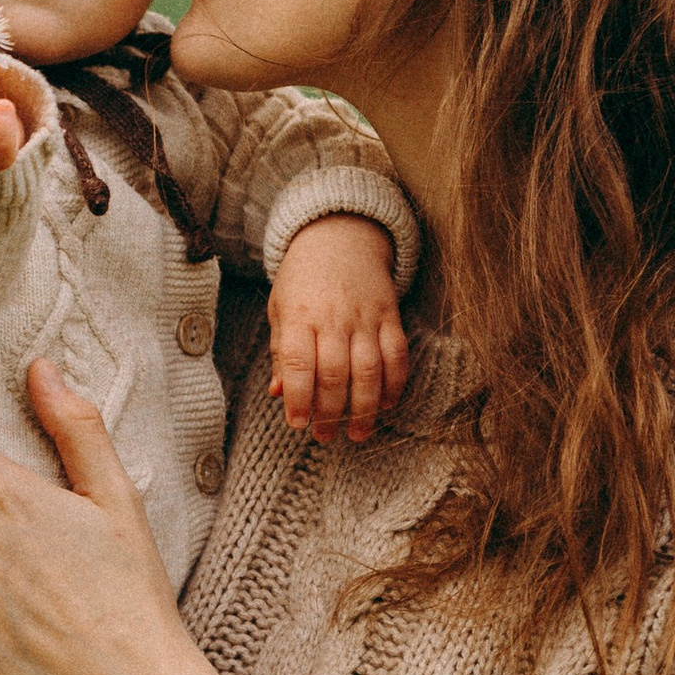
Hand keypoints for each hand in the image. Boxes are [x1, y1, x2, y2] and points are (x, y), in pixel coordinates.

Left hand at [267, 213, 408, 442]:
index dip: (298, 397)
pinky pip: (397, 355)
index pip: (297, 362)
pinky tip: (385, 405)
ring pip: (368, 370)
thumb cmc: (303, 280)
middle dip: (329, 412)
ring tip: (358, 434)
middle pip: (334, 373)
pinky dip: (394, 384)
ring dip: (364, 407)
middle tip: (324, 437)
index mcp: (299, 316)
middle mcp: (333, 318)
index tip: (297, 424)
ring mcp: (365, 317)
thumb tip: (277, 393)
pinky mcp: (390, 316)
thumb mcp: (281, 309)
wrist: (340, 237)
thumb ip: (280, 353)